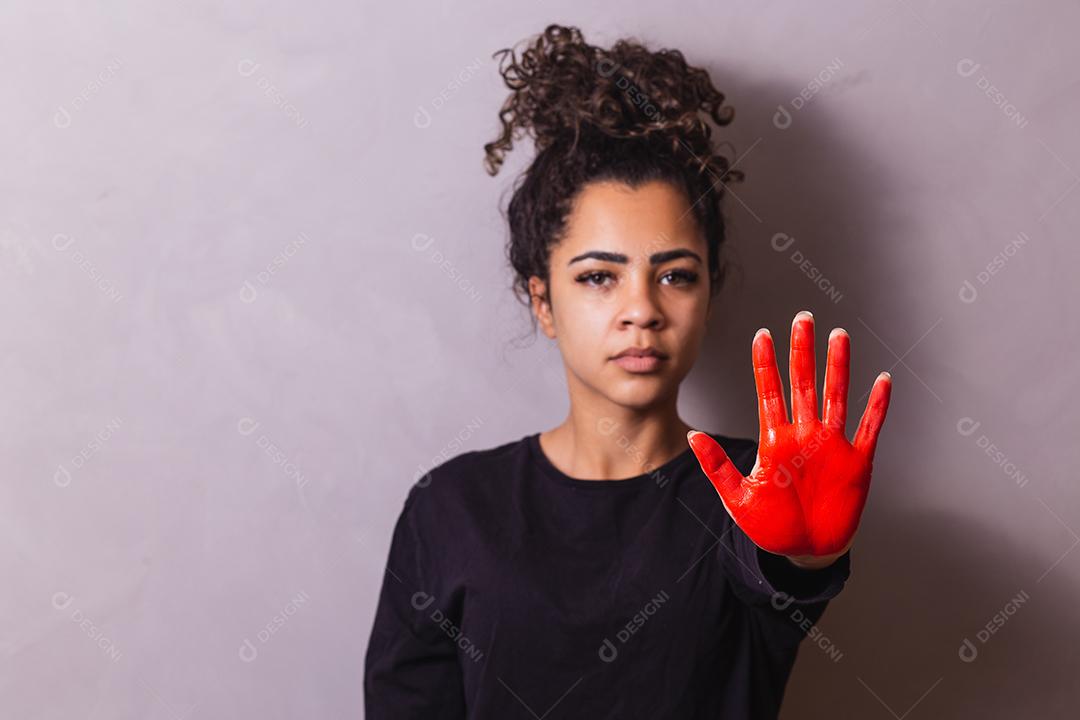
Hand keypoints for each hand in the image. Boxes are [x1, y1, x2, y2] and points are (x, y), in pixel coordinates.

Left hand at [687, 310, 891, 560]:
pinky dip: (876, 405)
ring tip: (838, 335)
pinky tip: (882, 380)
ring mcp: (831, 445)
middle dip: (802, 351)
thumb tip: (693, 436)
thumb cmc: (771, 527)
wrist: (805, 553)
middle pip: (803, 384)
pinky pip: (869, 427)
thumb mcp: (737, 498)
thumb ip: (717, 466)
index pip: (769, 393)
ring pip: (836, 396)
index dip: (766, 364)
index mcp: (774, 441)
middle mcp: (804, 435)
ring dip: (838, 367)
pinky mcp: (857, 462)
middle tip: (803, 318)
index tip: (762, 335)